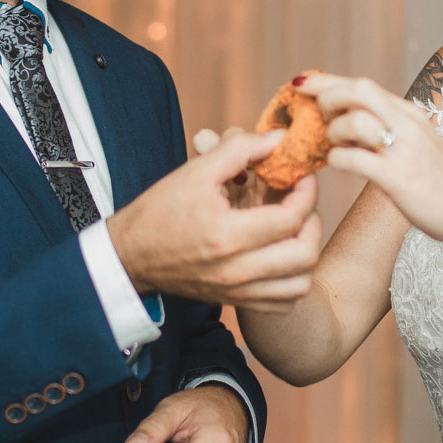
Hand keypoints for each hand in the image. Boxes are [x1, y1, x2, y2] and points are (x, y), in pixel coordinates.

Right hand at [107, 129, 322, 311]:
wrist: (130, 255)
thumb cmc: (160, 211)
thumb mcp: (195, 171)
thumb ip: (240, 149)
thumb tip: (279, 138)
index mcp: (226, 235)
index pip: (291, 218)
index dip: (306, 192)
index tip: (301, 177)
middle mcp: (236, 270)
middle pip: (305, 254)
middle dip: (312, 222)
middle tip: (300, 203)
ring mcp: (237, 291)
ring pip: (300, 285)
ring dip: (307, 253)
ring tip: (293, 230)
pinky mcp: (236, 302)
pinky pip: (283, 303)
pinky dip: (293, 280)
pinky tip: (281, 256)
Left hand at [303, 72, 442, 250]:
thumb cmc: (437, 184)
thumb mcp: (415, 145)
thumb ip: (386, 129)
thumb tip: (344, 121)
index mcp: (411, 114)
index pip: (363, 85)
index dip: (327, 80)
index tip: (302, 82)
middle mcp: (409, 125)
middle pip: (358, 90)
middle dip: (328, 96)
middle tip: (316, 115)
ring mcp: (404, 151)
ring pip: (354, 121)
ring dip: (333, 131)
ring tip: (333, 145)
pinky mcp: (398, 179)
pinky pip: (354, 159)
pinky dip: (337, 159)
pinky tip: (339, 165)